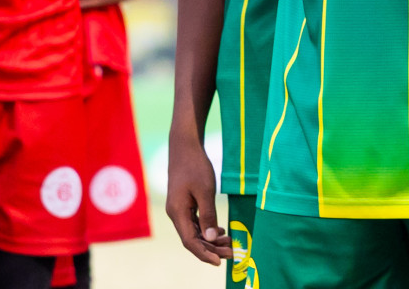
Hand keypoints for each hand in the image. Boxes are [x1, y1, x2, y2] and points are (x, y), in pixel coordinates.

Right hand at [165, 130, 233, 264]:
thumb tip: (211, 238)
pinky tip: (221, 231)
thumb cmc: (195, 166)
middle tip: (233, 253)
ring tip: (230, 244)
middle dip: (212, 249)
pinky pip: (195, 223)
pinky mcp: (184, 204)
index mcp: (177, 212)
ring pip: (195, 232)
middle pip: (193, 239)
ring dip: (211, 240)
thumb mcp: (205, 191)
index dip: (204, 254)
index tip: (220, 262)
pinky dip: (208, 230)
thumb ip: (208, 215)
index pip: (190, 242)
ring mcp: (179, 209)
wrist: (185, 145)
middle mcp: (175, 214)